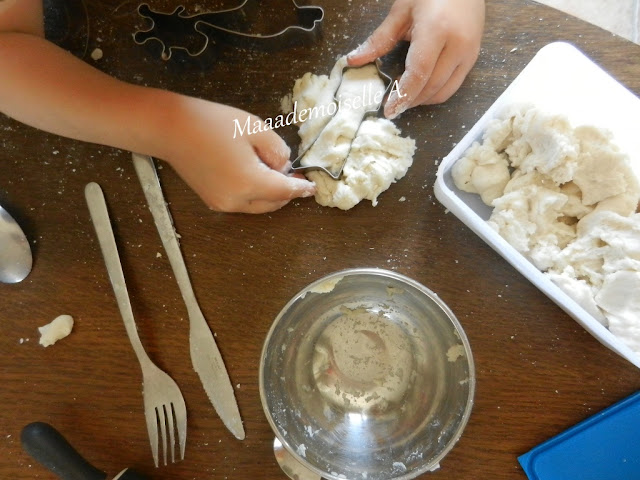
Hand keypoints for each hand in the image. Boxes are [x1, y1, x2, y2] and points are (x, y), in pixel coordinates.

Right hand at [164, 98, 314, 213]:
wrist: (171, 129)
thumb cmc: (212, 123)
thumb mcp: (255, 129)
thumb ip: (277, 150)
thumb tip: (283, 167)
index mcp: (249, 183)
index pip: (285, 191)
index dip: (301, 189)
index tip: (313, 187)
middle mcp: (236, 200)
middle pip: (273, 203)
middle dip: (287, 192)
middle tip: (296, 176)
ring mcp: (222, 203)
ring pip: (258, 206)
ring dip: (271, 194)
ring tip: (274, 172)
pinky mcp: (213, 201)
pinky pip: (243, 203)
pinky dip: (255, 194)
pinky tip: (255, 175)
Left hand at [347, 0, 484, 117]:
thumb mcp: (401, 12)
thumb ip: (379, 40)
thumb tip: (354, 60)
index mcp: (437, 30)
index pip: (419, 74)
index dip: (403, 95)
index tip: (389, 109)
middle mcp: (458, 45)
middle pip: (431, 87)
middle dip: (410, 101)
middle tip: (391, 104)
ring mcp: (469, 53)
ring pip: (444, 92)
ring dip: (422, 100)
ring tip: (404, 96)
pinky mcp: (473, 57)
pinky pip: (453, 85)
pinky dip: (435, 92)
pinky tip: (419, 87)